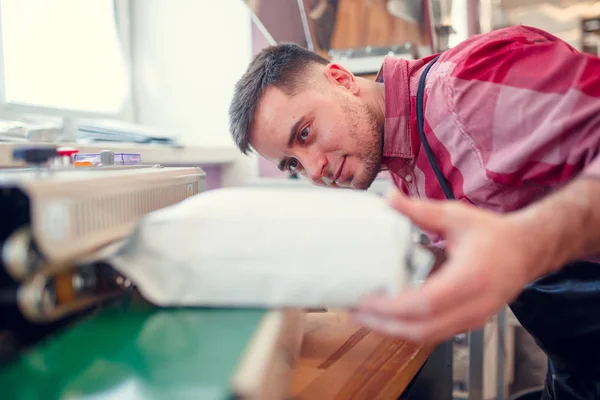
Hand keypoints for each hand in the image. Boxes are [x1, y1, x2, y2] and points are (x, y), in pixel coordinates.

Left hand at [352, 190, 553, 344]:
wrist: (526, 251)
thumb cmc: (494, 234)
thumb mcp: (457, 216)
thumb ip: (421, 211)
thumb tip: (390, 199)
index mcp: (470, 277)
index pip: (426, 304)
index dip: (392, 307)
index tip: (366, 300)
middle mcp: (473, 304)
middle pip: (422, 330)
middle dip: (384, 326)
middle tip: (355, 312)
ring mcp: (473, 318)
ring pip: (427, 337)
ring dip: (393, 331)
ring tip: (366, 317)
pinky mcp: (469, 322)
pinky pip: (435, 333)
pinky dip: (408, 329)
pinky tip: (389, 317)